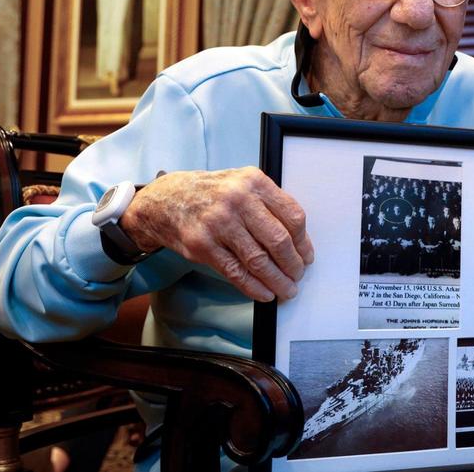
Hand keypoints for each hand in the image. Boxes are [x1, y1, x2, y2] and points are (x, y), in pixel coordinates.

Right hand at [119, 167, 313, 301]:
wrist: (167, 199)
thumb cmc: (211, 193)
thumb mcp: (243, 184)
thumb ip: (269, 204)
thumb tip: (298, 242)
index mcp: (254, 182)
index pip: (293, 216)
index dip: (303, 242)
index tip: (306, 256)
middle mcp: (237, 200)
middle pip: (278, 240)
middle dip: (293, 265)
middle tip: (298, 276)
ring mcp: (219, 223)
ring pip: (259, 260)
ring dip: (277, 280)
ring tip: (286, 289)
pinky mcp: (203, 245)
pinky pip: (236, 272)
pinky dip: (254, 287)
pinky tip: (264, 292)